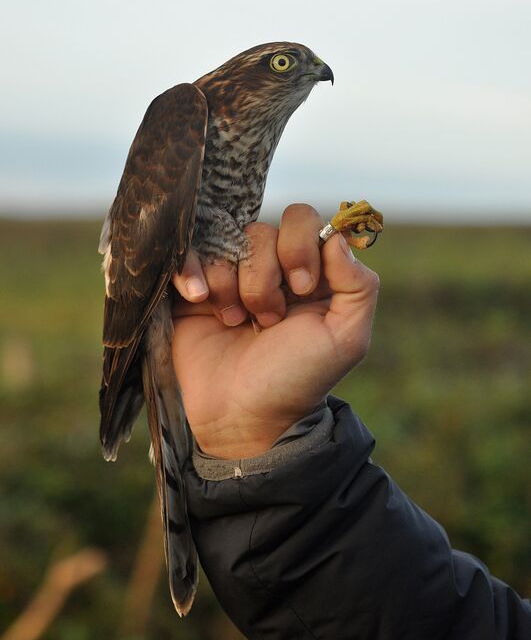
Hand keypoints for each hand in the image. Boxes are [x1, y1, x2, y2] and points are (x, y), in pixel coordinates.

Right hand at [172, 204, 378, 458]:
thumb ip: (359, 285)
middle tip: (268, 318)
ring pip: (225, 243)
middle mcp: (271, 270)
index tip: (301, 290)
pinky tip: (201, 302)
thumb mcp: (346, 338)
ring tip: (237, 323)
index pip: (302, 221)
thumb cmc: (297, 380)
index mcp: (311, 273)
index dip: (299, 247)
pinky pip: (186, 253)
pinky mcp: (194, 290)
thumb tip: (336, 237)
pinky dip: (193, 273)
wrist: (241, 417)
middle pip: (261, 231)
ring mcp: (230, 277)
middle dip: (263, 275)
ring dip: (232, 284)